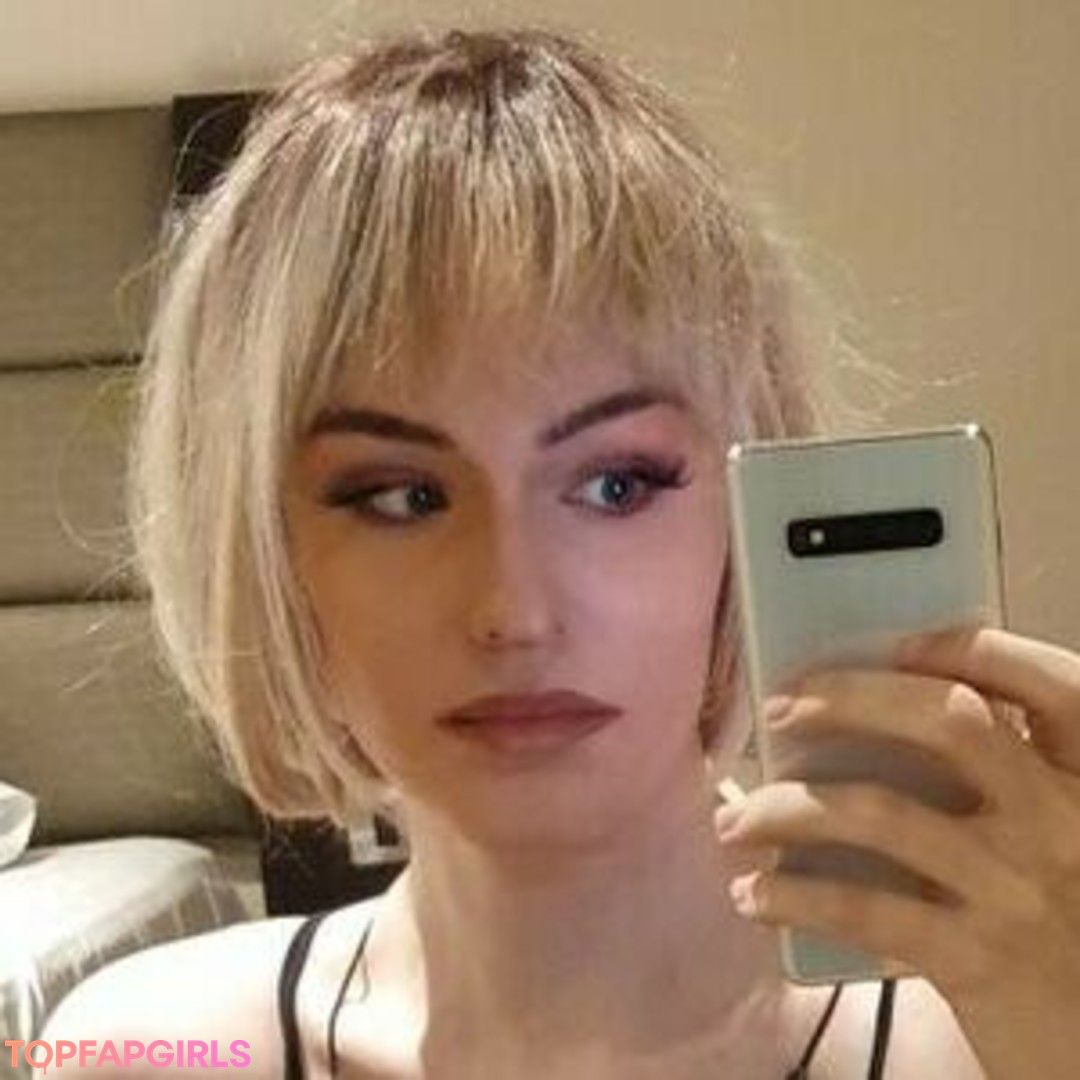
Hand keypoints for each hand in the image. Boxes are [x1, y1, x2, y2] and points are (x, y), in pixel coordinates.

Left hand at [714, 627, 1079, 1079]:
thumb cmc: (1054, 919)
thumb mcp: (1052, 836)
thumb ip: (999, 779)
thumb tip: (874, 715)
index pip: (1052, 684)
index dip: (972, 649)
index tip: (896, 644)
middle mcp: (1061, 821)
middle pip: (949, 722)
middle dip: (850, 699)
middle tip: (780, 709)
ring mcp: (1016, 888)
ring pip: (880, 812)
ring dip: (786, 808)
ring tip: (735, 819)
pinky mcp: (975, 956)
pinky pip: (864, 908)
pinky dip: (793, 897)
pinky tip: (752, 895)